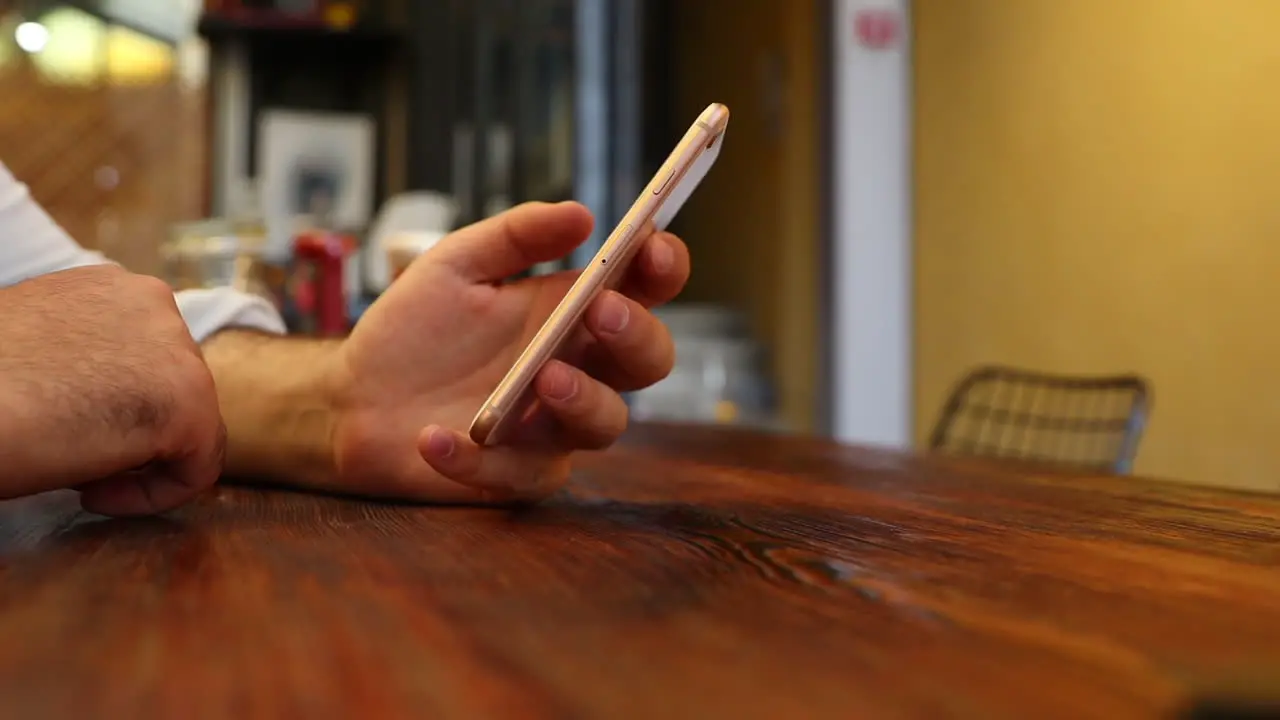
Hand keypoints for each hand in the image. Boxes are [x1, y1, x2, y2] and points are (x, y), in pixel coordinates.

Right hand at [0, 265, 224, 515]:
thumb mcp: (39, 348)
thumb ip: (85, 357)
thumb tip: (108, 396)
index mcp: (113, 288)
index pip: (145, 358)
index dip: (111, 404)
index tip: (63, 426)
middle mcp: (153, 303)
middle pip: (172, 389)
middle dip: (128, 430)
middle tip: (67, 451)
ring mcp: (178, 349)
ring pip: (188, 427)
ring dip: (136, 460)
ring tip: (74, 471)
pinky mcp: (189, 403)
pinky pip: (198, 467)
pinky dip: (152, 495)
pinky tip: (91, 493)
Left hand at [328, 201, 688, 502]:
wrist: (356, 397)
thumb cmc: (415, 330)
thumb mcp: (456, 265)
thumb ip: (515, 236)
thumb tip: (581, 215)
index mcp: (573, 313)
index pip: (643, 290)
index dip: (662, 268)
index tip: (651, 245)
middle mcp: (579, 369)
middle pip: (648, 360)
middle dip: (637, 335)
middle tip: (600, 312)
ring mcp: (554, 427)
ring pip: (606, 424)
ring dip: (583, 400)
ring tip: (542, 378)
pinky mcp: (518, 475)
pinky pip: (520, 474)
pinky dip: (479, 459)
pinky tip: (434, 437)